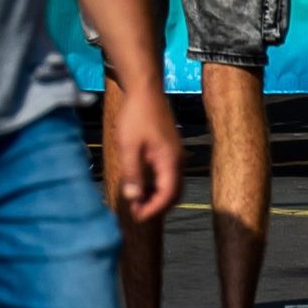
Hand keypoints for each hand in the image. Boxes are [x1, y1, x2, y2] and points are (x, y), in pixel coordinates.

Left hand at [102, 74, 182, 223]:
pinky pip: (168, 174)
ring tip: (137, 201)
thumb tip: (134, 198)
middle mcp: (178, 161)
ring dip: (157, 196)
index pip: (168, 195)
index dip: (153, 209)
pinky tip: (141, 183)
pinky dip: (157, 184)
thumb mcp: (129, 146)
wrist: (145, 91)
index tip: (137, 217)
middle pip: (173, 193)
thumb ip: (132, 173)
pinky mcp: (170, 150)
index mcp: (171, 162)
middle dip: (156, 206)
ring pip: (171, 184)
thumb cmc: (135, 117)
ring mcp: (176, 155)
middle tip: (137, 212)